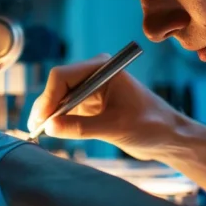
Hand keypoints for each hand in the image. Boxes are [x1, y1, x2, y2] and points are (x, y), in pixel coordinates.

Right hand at [27, 55, 183, 159]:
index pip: (62, 76)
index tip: (42, 120)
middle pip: (57, 86)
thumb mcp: (114, 127)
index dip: (48, 97)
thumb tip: (49, 127)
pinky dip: (58, 120)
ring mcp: (91, 89)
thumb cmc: (150, 126)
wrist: (169, 137)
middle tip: (36, 130)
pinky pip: (67, 110)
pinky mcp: (91, 104)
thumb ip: (81, 127)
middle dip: (46, 107)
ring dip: (50, 115)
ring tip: (40, 134)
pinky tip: (53, 132)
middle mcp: (94, 74)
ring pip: (59, 99)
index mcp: (103, 69)